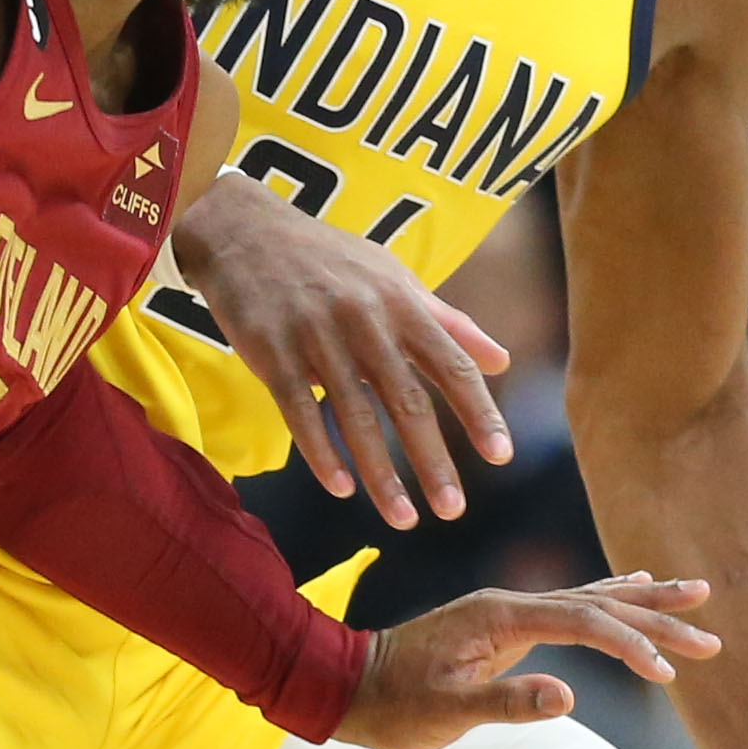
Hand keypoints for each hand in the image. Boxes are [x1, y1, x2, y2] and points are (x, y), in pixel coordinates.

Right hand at [173, 172, 511, 529]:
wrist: (244, 230)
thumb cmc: (329, 258)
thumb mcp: (393, 277)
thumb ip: (449, 321)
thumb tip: (504, 361)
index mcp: (400, 302)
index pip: (451, 363)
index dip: (478, 412)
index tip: (500, 457)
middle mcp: (364, 319)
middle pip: (406, 401)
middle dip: (432, 460)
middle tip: (453, 510)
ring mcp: (315, 336)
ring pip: (354, 416)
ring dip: (380, 474)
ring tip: (403, 518)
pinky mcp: (271, 351)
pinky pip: (300, 412)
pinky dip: (322, 453)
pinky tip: (341, 488)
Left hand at [333, 575, 719, 748]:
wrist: (348, 686)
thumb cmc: (393, 707)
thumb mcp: (443, 713)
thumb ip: (503, 703)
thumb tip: (568, 697)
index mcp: (500, 617)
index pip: (582, 622)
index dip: (628, 644)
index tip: (667, 674)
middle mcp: (509, 604)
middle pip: (597, 600)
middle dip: (655, 615)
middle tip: (711, 627)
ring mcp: (508, 611)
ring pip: (590, 597)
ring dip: (643, 602)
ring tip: (694, 594)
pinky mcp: (507, 624)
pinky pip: (572, 605)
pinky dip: (610, 597)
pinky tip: (633, 583)